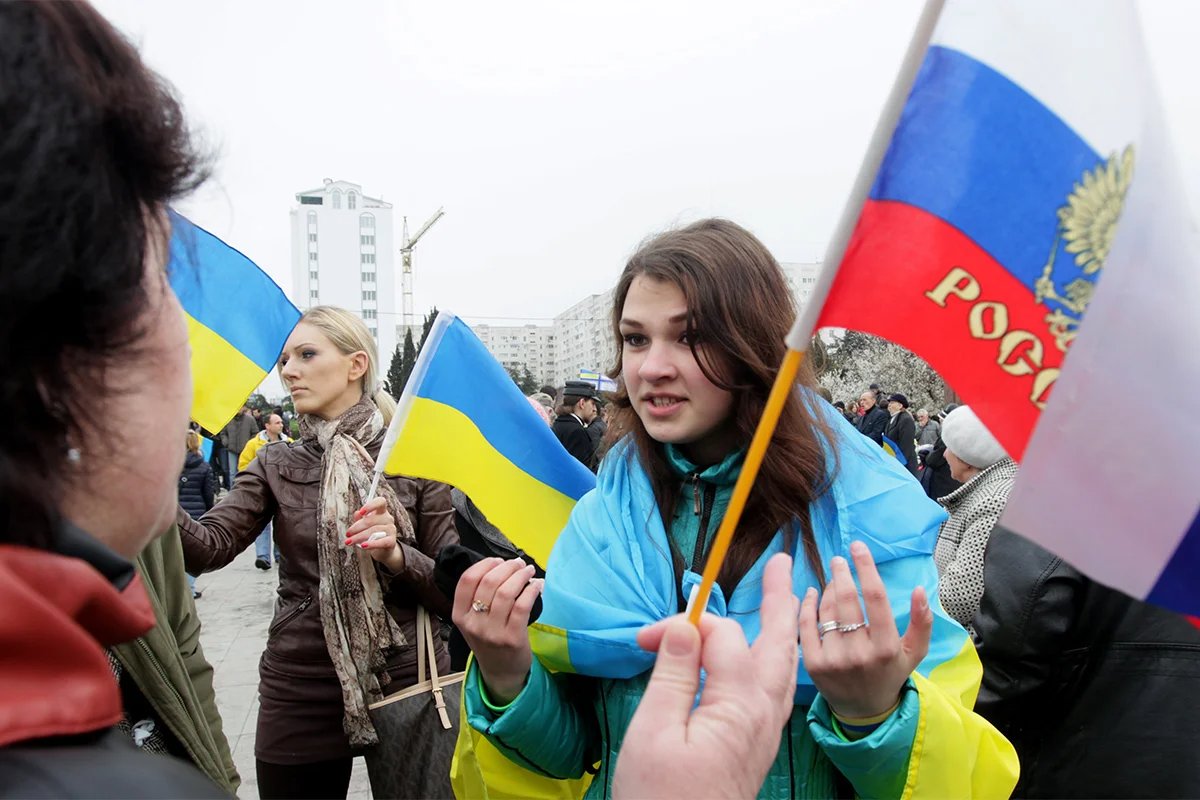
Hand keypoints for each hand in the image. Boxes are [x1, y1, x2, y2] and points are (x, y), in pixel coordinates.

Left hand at [344, 497, 404, 569]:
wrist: (381, 550)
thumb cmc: (372, 535)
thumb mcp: (364, 526)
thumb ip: (360, 519)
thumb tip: (357, 513)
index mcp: (382, 511)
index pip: (380, 502)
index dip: (371, 505)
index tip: (361, 512)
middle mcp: (388, 518)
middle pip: (372, 520)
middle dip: (357, 527)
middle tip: (348, 534)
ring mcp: (391, 530)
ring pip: (374, 531)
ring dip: (359, 537)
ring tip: (350, 542)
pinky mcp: (392, 541)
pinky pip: (382, 542)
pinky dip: (372, 544)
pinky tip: (363, 546)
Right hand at [452, 557, 542, 703]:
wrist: (501, 673)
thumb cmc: (489, 640)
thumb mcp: (473, 621)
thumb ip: (477, 597)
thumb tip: (499, 564)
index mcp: (459, 615)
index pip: (467, 580)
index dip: (484, 564)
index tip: (498, 560)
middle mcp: (473, 624)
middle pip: (489, 582)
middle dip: (507, 567)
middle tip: (518, 564)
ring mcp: (492, 632)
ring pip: (506, 592)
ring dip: (521, 576)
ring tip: (529, 571)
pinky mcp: (512, 638)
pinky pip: (522, 606)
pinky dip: (532, 591)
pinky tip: (537, 586)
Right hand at [613, 554, 798, 799]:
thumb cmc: (660, 798)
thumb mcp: (654, 730)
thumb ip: (673, 672)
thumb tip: (685, 622)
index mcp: (738, 704)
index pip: (720, 637)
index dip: (683, 626)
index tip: (645, 639)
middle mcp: (763, 714)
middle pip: (779, 643)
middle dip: (780, 600)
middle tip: (784, 563)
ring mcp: (765, 733)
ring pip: (785, 667)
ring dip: (786, 628)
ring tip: (791, 598)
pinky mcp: (758, 747)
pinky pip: (780, 691)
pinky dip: (780, 660)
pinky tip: (773, 659)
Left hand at [798, 540, 931, 719]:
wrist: (863, 710)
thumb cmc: (891, 673)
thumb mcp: (914, 651)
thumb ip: (922, 621)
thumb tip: (919, 590)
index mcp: (886, 647)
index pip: (875, 597)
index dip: (865, 567)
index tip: (857, 547)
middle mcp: (859, 653)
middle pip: (846, 599)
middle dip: (840, 572)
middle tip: (838, 560)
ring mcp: (834, 659)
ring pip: (826, 610)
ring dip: (827, 588)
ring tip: (832, 580)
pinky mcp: (813, 664)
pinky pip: (806, 625)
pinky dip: (807, 604)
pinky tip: (811, 593)